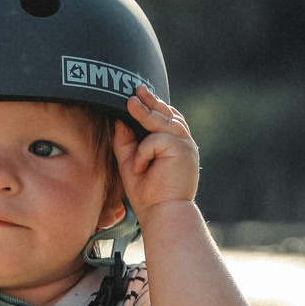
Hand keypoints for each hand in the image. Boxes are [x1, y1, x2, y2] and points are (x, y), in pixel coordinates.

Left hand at [112, 84, 199, 222]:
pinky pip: (156, 139)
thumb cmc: (148, 195)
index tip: (138, 95)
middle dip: (150, 101)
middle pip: (167, 114)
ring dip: (145, 114)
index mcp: (175, 146)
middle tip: (135, 90)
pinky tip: (139, 169)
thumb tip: (119, 120)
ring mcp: (186, 145)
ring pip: (163, 121)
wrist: (163, 214)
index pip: (167, 118)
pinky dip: (143, 153)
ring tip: (130, 103)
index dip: (154, 105)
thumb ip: (126, 143)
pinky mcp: (183, 149)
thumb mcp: (131, 164)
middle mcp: (183, 143)